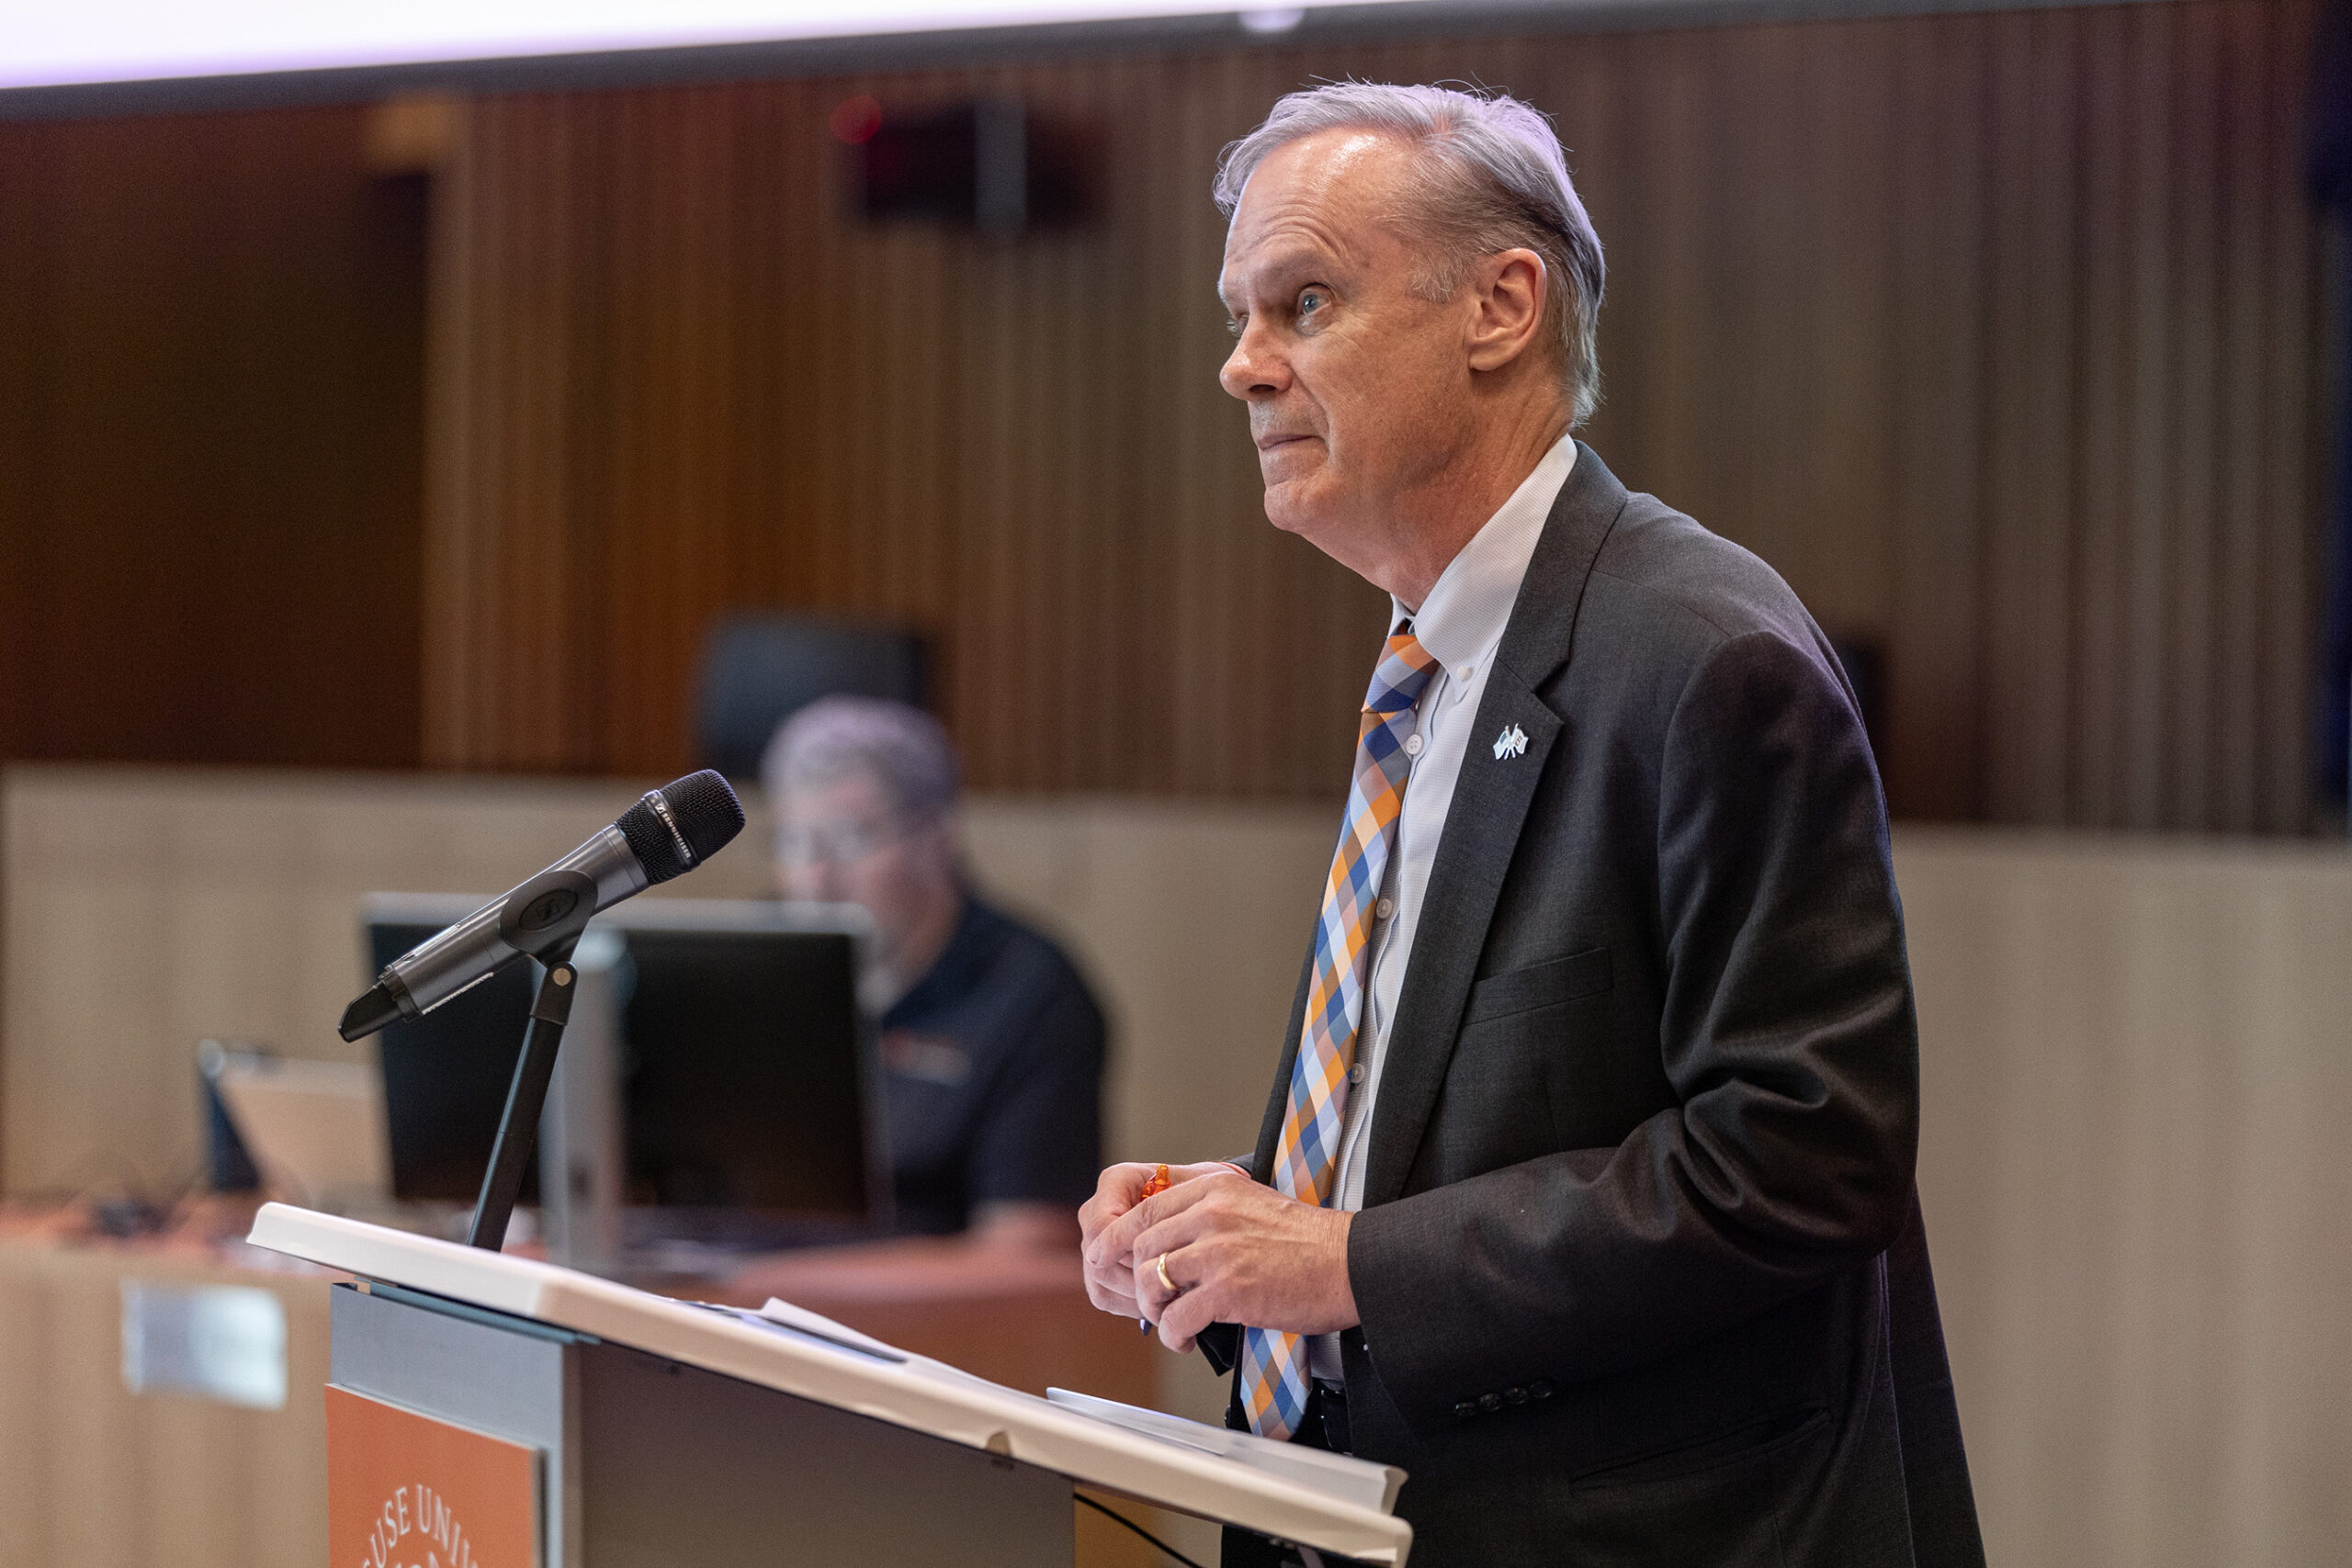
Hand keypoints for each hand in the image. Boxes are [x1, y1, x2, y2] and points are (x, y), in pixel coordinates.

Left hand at [1085, 1171, 1357, 1353]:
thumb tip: (1169, 1235)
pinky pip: (1176, 1317)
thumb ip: (1210, 1210)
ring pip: (1153, 1282)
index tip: (1111, 1259)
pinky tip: (1188, 1338)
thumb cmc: (1308, 1241)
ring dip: (1155, 1310)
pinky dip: (1174, 1335)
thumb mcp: (1253, 1203)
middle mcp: (1211, 1214)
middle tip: (1150, 1302)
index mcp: (1215, 1188)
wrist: (1349, 1264)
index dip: (1119, 1238)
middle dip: (1137, 1281)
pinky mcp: (1229, 1291)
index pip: (1145, 1209)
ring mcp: (1219, 1252)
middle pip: (1141, 1246)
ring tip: (1171, 1322)